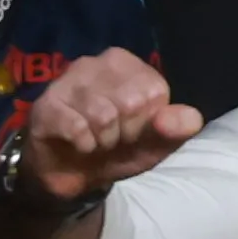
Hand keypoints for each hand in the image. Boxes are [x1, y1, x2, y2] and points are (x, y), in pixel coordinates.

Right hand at [11, 50, 204, 205]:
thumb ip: (177, 128)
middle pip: (130, 103)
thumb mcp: (156, 144)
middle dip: (124, 133)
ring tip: (95, 141)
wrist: (74, 175)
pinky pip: (76, 127)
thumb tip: (191, 118)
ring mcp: (67, 80)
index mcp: (129, 65)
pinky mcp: (46, 105)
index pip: (153, 93)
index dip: (146, 123)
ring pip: (103, 116)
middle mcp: (97, 63)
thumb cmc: (118, 150)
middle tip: (111, 138)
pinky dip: (83, 145)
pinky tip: (78, 144)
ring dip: (103, 141)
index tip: (132, 130)